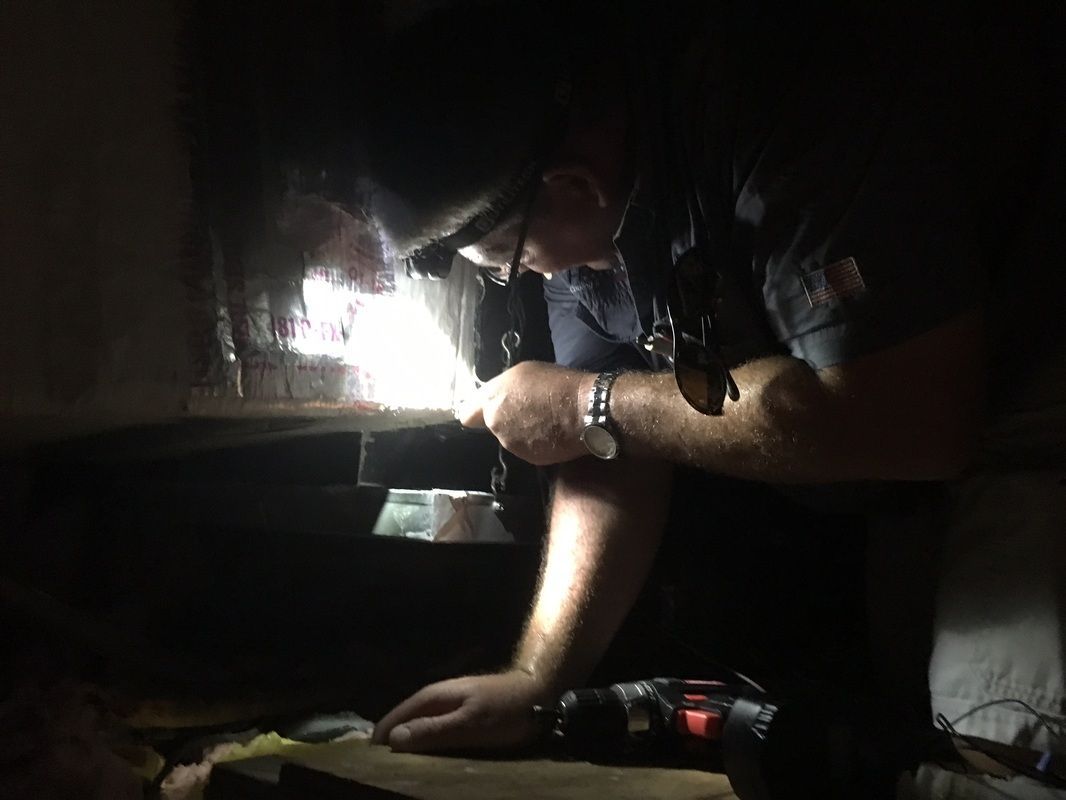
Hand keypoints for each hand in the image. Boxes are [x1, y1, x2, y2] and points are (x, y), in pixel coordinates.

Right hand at [371, 671, 551, 752]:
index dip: (379, 742)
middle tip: (380, 771)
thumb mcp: (469, 724)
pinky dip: (426, 743)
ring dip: (408, 745)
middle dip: (391, 744)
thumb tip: (393, 740)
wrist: (540, 691)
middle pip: (403, 722)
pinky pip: (434, 728)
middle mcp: (436, 697)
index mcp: (432, 697)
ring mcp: (449, 703)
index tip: (366, 766)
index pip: (393, 720)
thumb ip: (433, 731)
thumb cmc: (505, 710)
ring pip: (418, 726)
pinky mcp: (461, 712)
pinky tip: (428, 758)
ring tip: (400, 769)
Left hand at [457, 362, 592, 465]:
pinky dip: (536, 443)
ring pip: (510, 438)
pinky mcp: (529, 458)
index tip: (485, 412)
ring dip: (521, 432)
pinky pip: (527, 449)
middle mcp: (496, 423)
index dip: (476, 413)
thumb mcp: (524, 372)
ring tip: (544, 420)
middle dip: (506, 420)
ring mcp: (512, 443)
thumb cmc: (557, 384)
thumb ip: (502, 389)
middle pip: (493, 425)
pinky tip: (551, 432)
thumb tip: (496, 400)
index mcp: (492, 398)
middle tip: (529, 410)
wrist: (586, 409)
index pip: (467, 415)